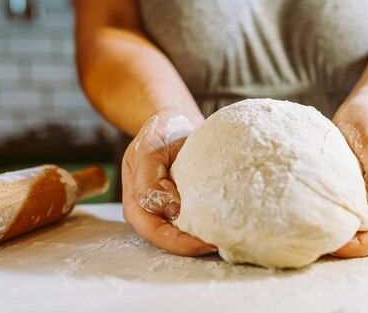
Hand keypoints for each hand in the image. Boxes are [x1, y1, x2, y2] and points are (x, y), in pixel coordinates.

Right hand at [121, 111, 216, 255]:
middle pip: (172, 241)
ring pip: (186, 233)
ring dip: (206, 237)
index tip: (206, 243)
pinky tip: (230, 221)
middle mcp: (153, 212)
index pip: (156, 233)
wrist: (173, 121)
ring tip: (229, 236)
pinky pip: (199, 219)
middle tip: (224, 243)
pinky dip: (213, 222)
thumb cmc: (158, 134)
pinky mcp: (189, 202)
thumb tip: (171, 210)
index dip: (179, 243)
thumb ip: (149, 181)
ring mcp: (171, 209)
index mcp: (137, 205)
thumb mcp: (147, 151)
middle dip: (195, 246)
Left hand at [331, 95, 367, 256]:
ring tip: (314, 234)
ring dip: (341, 237)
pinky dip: (336, 223)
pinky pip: (350, 217)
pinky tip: (317, 220)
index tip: (334, 243)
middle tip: (316, 243)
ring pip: (361, 233)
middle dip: (349, 247)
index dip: (361, 245)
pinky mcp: (360, 196)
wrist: (367, 110)